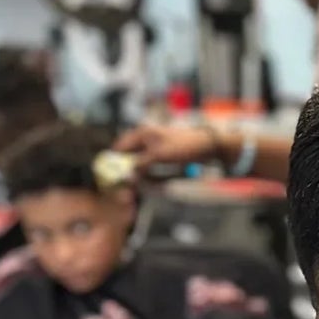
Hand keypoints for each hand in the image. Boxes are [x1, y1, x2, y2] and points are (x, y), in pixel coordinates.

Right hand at [113, 120, 229, 171]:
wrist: (208, 146)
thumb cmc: (184, 146)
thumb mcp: (159, 156)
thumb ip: (141, 164)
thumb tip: (126, 174)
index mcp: (142, 133)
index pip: (119, 147)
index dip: (114, 161)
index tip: (110, 176)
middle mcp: (145, 138)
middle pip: (128, 156)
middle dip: (126, 170)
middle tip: (124, 185)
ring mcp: (154, 147)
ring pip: (139, 163)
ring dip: (138, 173)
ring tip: (137, 182)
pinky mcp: (162, 155)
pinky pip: (150, 166)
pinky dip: (149, 173)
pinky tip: (150, 181)